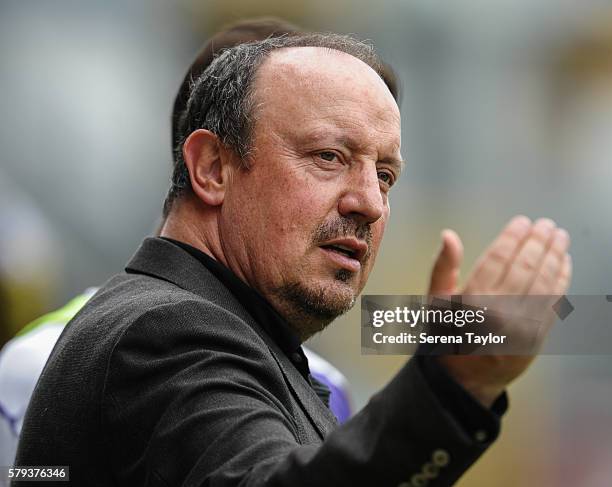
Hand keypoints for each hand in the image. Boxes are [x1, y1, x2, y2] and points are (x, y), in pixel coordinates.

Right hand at [427, 216, 571, 406]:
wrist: (464, 380)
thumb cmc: (447, 333)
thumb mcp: (436, 300)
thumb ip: (443, 266)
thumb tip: (449, 234)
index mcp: (470, 301)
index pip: (497, 259)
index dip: (512, 237)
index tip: (523, 221)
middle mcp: (497, 312)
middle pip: (524, 267)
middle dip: (538, 241)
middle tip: (546, 224)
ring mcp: (520, 326)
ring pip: (543, 282)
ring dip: (555, 255)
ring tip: (559, 236)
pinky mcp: (536, 337)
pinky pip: (554, 302)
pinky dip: (562, 279)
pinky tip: (564, 262)